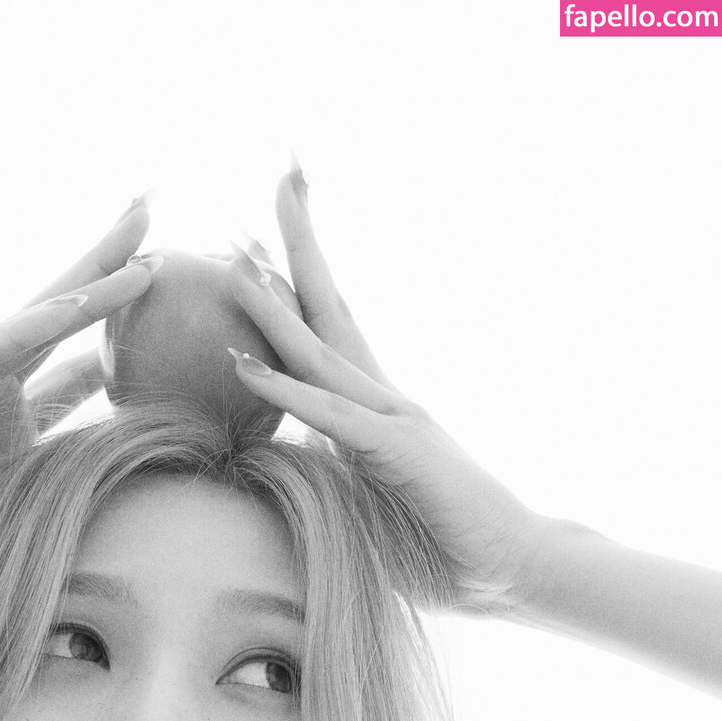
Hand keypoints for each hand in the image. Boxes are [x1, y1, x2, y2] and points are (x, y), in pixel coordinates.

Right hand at [0, 198, 158, 586]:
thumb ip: (49, 493)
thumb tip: (122, 517)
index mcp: (17, 411)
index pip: (90, 366)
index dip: (135, 337)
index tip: (187, 315)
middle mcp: (1, 381)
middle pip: (75, 313)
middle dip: (122, 271)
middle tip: (172, 234)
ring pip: (46, 312)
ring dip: (98, 275)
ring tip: (145, 233)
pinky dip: (43, 319)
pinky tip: (89, 295)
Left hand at [226, 165, 545, 612]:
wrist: (511, 564)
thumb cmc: (435, 533)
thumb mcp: (364, 490)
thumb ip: (325, 458)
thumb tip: (273, 446)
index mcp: (367, 398)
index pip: (324, 321)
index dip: (292, 273)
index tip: (257, 232)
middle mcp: (378, 392)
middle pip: (327, 305)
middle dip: (299, 242)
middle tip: (280, 178)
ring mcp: (390, 417)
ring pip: (317, 347)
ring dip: (272, 302)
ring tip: (235, 255)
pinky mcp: (395, 454)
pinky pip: (328, 415)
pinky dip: (282, 387)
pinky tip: (239, 361)